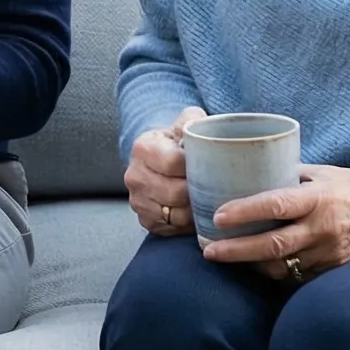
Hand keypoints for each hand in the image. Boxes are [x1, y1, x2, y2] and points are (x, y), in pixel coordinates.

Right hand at [124, 106, 202, 235]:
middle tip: (214, 187)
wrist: (157, 157)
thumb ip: (193, 120)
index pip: (173, 163)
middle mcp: (135, 176)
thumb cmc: (176, 140)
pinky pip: (172, 229)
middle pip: (175, 193)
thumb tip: (203, 128)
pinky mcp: (145, 220)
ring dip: (195, 211)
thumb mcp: (184, 121)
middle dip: (198, 191)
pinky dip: (187, 224)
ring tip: (207, 200)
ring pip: (176, 215)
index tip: (208, 164)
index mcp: (143, 148)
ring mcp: (138, 201)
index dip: (196, 166)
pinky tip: (195, 211)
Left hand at [197, 164, 349, 279]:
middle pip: (273, 246)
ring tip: (224, 257)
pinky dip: (276, 275)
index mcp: (320, 197)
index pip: (276, 204)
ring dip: (251, 265)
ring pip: (283, 267)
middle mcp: (324, 228)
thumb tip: (255, 172)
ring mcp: (331, 254)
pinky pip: (299, 278)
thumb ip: (293, 177)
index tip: (217, 216)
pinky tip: (256, 268)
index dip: (244, 211)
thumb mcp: (328, 173)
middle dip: (236, 251)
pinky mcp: (336, 271)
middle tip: (208, 250)